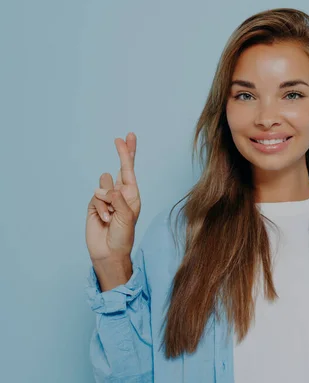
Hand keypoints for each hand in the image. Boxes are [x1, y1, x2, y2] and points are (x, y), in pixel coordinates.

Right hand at [85, 132, 141, 262]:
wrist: (109, 252)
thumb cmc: (123, 236)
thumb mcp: (127, 217)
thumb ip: (117, 199)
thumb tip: (104, 188)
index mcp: (132, 195)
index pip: (130, 170)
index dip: (128, 153)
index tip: (128, 137)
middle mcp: (120, 193)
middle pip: (119, 168)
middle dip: (122, 153)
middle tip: (120, 138)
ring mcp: (106, 198)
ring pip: (104, 182)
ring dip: (108, 198)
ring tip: (112, 215)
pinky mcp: (94, 204)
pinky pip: (95, 197)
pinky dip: (100, 208)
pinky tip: (104, 220)